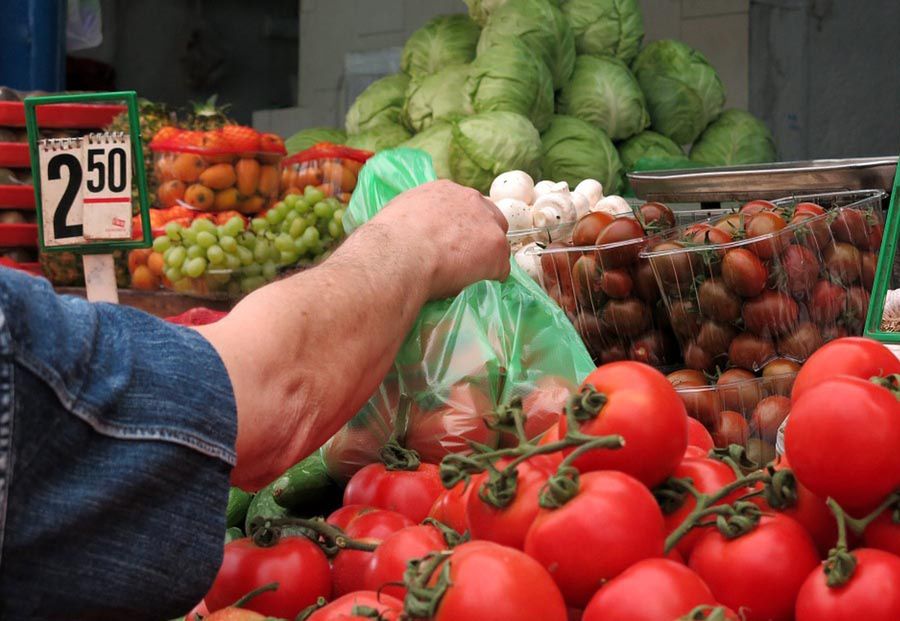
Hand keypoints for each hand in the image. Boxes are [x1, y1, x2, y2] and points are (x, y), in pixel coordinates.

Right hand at [370, 180, 510, 298]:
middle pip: (489, 219)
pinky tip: (472, 287)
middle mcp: (470, 200)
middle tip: (465, 260)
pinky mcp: (496, 250)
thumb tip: (417, 235)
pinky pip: (500, 270)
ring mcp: (487, 225)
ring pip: (497, 245)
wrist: (397, 256)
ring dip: (486, 260)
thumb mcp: (399, 216)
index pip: (465, 206)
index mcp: (445, 190)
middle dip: (481, 239)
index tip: (453, 242)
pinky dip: (489, 279)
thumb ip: (418, 218)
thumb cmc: (387, 241)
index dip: (462, 227)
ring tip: (466, 277)